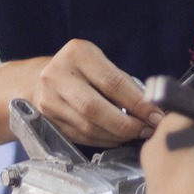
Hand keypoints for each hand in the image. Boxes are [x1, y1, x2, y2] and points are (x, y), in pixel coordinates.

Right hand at [31, 39, 162, 147]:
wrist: (35, 79)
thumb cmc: (78, 69)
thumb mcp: (98, 61)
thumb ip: (121, 81)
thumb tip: (151, 107)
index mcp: (77, 54)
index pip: (112, 82)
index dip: (138, 103)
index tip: (157, 115)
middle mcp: (58, 76)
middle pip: (95, 108)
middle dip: (127, 124)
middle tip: (147, 130)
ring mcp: (49, 100)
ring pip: (88, 126)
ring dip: (118, 135)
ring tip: (136, 134)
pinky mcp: (48, 120)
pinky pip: (81, 136)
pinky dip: (104, 140)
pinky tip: (118, 138)